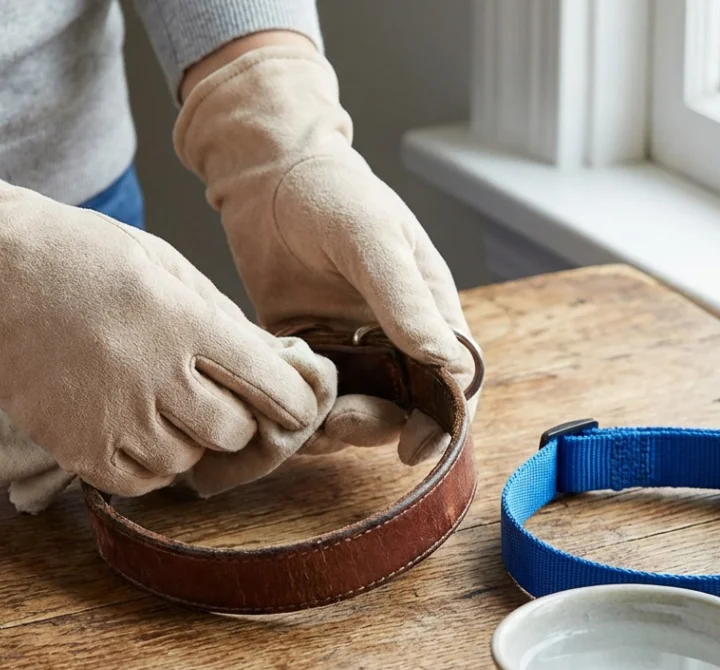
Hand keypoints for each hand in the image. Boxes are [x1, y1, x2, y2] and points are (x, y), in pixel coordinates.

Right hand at [0, 142, 325, 495]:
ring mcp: (112, 415)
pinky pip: (141, 481)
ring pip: (189, 460)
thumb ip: (218, 316)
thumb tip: (270, 362)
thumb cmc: (77, 255)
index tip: (297, 406)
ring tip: (161, 404)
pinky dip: (149, 463)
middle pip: (233, 431)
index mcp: (183, 320)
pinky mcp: (74, 447)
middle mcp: (153, 373)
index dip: (293, 401)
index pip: (268, 382)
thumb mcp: (161, 264)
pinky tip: (135, 428)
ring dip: (188, 440)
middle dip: (236, 418)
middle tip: (215, 397)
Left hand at [174, 42, 479, 465]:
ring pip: (359, 407)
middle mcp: (394, 334)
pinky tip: (286, 403)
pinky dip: (304, 410)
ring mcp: (349, 345)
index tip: (415, 446)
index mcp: (429, 308)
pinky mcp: (305, 350)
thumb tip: (446, 362)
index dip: (442, 421)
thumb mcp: (373, 238)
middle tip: (345, 424)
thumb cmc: (332, 192)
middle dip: (382, 427)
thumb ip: (404, 299)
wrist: (265, 172)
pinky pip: (313, 395)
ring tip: (315, 419)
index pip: (454, 380)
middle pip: (407, 404)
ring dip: (341, 424)